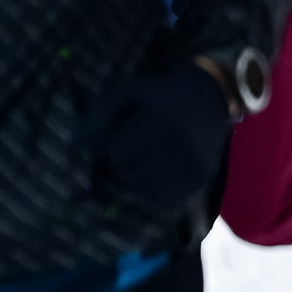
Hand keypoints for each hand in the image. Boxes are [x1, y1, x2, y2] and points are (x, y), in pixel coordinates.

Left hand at [80, 63, 231, 213]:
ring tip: (153, 155)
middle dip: (127, 161)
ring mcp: (190, 171)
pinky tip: (162, 170)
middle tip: (143, 142)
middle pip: (128, 174)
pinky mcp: (197, 183)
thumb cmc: (162, 93)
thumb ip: (99, 115)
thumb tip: (79, 147)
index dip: (117, 142)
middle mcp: (178, 153)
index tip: (133, 129)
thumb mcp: (127, 91)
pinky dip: (155, 189)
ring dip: (139, 176)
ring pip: (143, 189)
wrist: (211, 96)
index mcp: (160, 128)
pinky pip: (161, 200)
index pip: (117, 154)